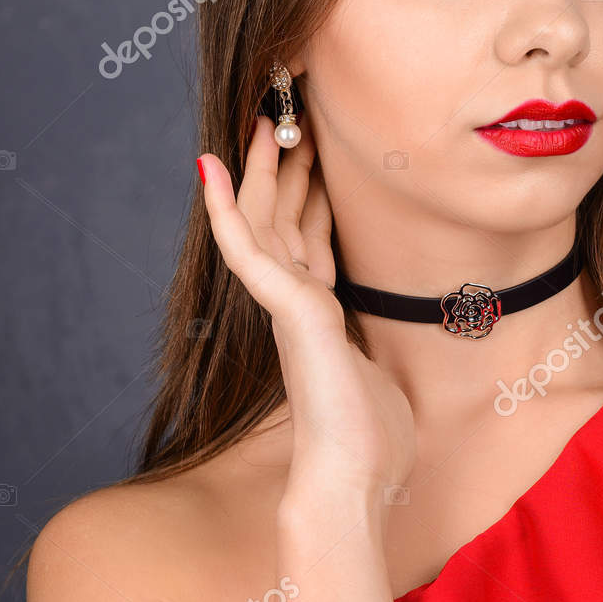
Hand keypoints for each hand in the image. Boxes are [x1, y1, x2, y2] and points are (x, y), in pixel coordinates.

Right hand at [198, 114, 415, 496]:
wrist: (352, 486)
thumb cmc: (371, 449)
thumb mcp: (384, 385)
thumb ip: (375, 359)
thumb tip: (390, 360)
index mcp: (319, 323)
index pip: (310, 246)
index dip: (310, 201)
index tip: (316, 160)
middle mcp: (297, 309)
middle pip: (284, 223)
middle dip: (286, 169)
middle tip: (288, 116)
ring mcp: (287, 308)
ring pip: (263, 222)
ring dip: (259, 169)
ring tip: (264, 117)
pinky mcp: (288, 310)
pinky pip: (246, 246)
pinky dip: (225, 206)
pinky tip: (212, 164)